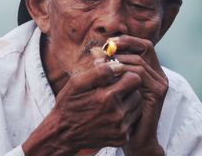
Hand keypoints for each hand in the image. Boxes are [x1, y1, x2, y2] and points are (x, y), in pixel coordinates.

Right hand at [22, 63, 142, 155]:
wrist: (63, 134)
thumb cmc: (69, 104)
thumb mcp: (77, 83)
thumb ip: (99, 71)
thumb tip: (117, 64)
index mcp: (107, 97)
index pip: (134, 79)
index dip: (126, 75)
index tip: (117, 77)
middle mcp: (117, 114)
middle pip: (137, 92)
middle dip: (127, 89)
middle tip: (113, 90)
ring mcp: (120, 128)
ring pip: (137, 106)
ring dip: (128, 102)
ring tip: (112, 103)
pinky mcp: (122, 138)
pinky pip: (133, 120)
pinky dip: (126, 116)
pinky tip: (112, 115)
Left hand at [111, 35, 167, 155]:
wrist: (134, 139)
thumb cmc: (121, 111)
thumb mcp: (113, 85)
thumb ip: (107, 68)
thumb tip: (95, 50)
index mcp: (151, 69)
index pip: (142, 45)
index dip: (126, 40)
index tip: (107, 42)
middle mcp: (158, 74)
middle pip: (144, 48)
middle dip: (121, 47)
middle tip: (102, 51)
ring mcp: (160, 83)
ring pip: (139, 61)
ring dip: (118, 60)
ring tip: (101, 64)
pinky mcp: (157, 93)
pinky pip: (140, 75)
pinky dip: (123, 71)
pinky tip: (109, 75)